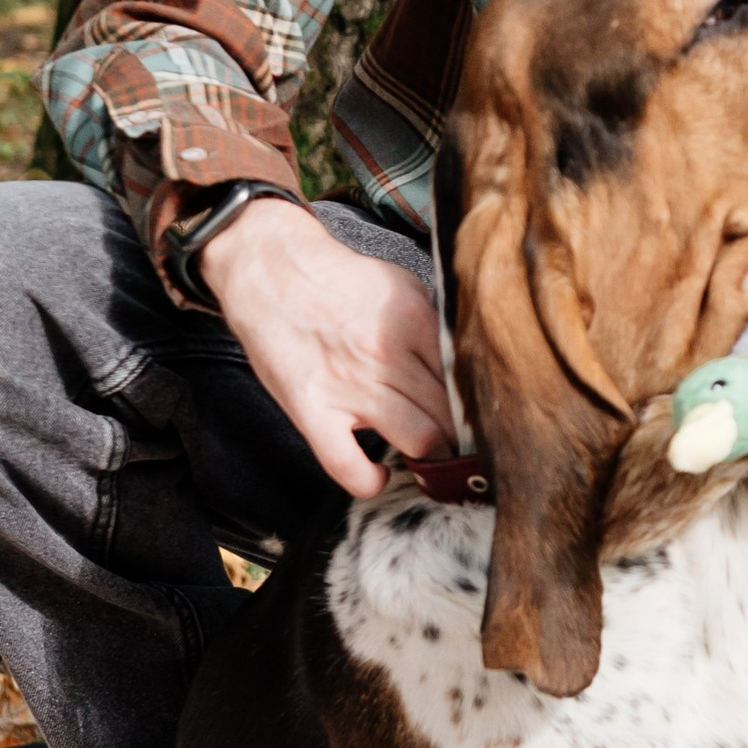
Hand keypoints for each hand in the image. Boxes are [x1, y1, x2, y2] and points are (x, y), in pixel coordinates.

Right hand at [200, 199, 454, 495]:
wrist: (268, 268)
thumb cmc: (335, 279)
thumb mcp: (401, 285)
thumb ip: (434, 327)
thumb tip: (466, 364)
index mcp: (416, 321)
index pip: (468, 379)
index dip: (479, 403)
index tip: (479, 415)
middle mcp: (388, 356)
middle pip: (451, 415)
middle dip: (461, 434)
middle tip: (458, 440)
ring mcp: (350, 386)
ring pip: (419, 441)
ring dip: (429, 455)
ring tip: (425, 453)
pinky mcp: (312, 411)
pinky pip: (349, 467)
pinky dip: (370, 480)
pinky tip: (379, 472)